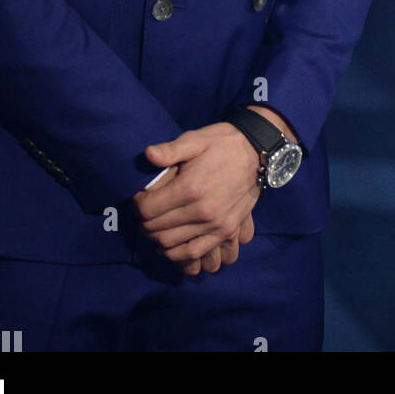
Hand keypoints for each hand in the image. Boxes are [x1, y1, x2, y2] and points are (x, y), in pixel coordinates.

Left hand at [134, 123, 260, 274]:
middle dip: (143, 223)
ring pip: (170, 244)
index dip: (137, 204)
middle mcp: (202, 210)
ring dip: (156, 239)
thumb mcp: (196, 139)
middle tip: (143, 213)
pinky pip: (193, 252)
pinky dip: (176, 254)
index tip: (139, 197)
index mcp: (190, 187)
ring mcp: (215, 224)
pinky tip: (169, 244)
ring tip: (154, 227)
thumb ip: (170, 149)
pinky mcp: (226, 231)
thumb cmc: (222, 143)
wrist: (258, 152)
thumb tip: (147, 155)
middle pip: (156, 229)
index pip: (148, 209)